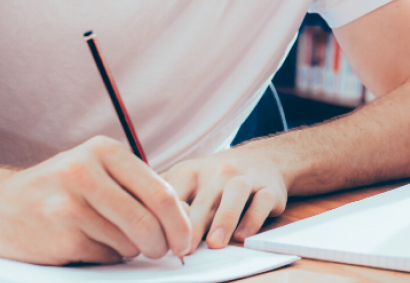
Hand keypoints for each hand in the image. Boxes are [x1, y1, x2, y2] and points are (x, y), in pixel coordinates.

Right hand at [0, 136, 191, 264]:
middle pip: (148, 218)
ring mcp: (69, 204)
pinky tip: (96, 247)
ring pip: (128, 240)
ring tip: (122, 242)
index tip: (187, 238)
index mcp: (105, 150)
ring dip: (134, 250)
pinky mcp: (58, 235)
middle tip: (167, 251)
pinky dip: (110, 258)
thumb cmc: (63, 189)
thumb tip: (186, 216)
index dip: (180, 220)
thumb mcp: (98, 171)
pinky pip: (104, 256)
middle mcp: (86, 171)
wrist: (2, 208)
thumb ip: (138, 186)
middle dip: (165, 242)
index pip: (160, 190)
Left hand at [163, 144, 287, 250]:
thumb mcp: (187, 183)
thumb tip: (138, 237)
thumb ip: (166, 204)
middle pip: (203, 197)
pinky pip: (262, 201)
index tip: (159, 243)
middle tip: (183, 251)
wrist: (263, 159)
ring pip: (235, 192)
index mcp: (190, 171)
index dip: (165, 220)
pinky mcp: (269, 188)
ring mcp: (245, 177)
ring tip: (215, 244)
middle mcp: (218, 170)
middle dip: (193, 225)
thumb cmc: (215, 181)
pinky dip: (253, 218)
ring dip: (224, 218)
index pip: (174, 194)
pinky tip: (243, 236)